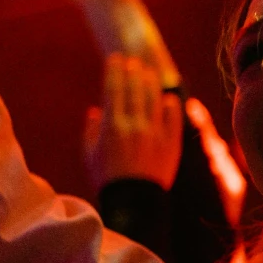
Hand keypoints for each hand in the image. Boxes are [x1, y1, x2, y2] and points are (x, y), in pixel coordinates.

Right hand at [84, 53, 183, 189]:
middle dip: (133, 70)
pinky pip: (173, 117)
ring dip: (151, 82)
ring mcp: (155, 133)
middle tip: (132, 61)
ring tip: (148, 72)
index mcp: (112, 126)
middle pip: (135, 88)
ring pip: (154, 98)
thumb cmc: (106, 180)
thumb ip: (91, 130)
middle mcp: (134, 125)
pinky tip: (167, 98)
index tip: (116, 59)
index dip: (115, 70)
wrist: (134, 204)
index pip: (114, 88)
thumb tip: (95, 110)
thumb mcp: (89, 155)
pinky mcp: (171, 143)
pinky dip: (170, 105)